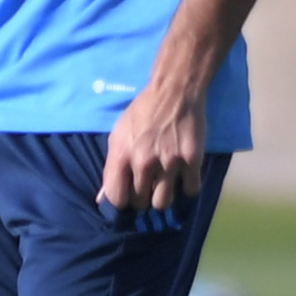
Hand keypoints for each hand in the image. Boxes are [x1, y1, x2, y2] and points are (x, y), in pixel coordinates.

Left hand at [100, 82, 207, 214]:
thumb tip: (103, 199)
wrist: (174, 93)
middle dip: (143, 200)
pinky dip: (187, 187)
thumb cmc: (141, 114)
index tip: (128, 198)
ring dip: (164, 198)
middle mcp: (143, 163)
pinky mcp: (192, 160)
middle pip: (141, 203)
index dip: (122, 203)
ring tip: (165, 186)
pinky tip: (184, 177)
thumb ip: (111, 167)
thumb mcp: (118, 137)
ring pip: (164, 203)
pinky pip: (190, 190)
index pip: (117, 198)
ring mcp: (169, 163)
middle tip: (148, 189)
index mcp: (121, 156)